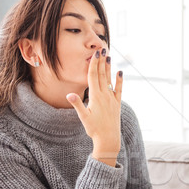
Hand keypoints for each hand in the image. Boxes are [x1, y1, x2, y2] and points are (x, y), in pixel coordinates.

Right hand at [66, 49, 123, 165]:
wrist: (108, 139)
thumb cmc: (94, 129)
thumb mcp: (84, 118)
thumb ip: (77, 105)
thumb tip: (69, 95)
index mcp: (95, 97)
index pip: (93, 77)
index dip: (94, 64)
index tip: (95, 54)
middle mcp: (105, 96)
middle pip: (101, 75)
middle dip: (101, 62)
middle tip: (102, 49)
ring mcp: (112, 99)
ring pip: (109, 80)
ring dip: (109, 68)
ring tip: (109, 57)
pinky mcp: (117, 104)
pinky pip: (118, 90)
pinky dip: (119, 81)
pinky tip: (120, 72)